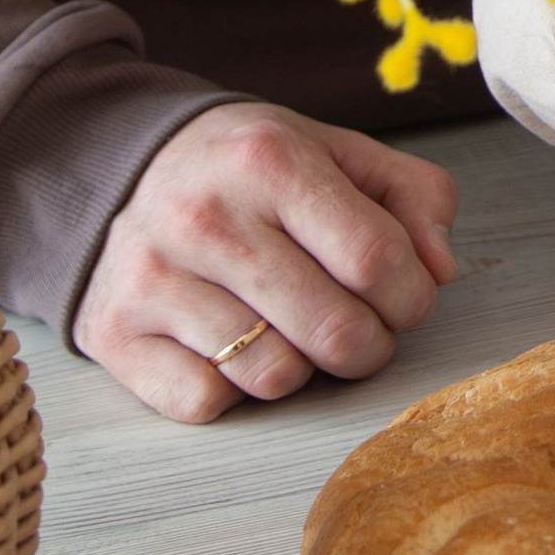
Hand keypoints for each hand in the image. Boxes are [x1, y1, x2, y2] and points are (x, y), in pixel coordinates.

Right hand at [73, 101, 458, 422]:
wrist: (124, 168)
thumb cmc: (250, 170)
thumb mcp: (338, 152)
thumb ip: (414, 195)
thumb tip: (439, 271)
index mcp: (270, 159)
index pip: (377, 260)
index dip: (411, 296)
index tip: (404, 297)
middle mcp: (205, 216)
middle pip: (334, 331)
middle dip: (369, 345)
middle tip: (358, 327)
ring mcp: (153, 278)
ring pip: (274, 377)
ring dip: (302, 368)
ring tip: (292, 330)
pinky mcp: (115, 332)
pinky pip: (207, 402)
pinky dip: (233, 390)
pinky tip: (232, 347)